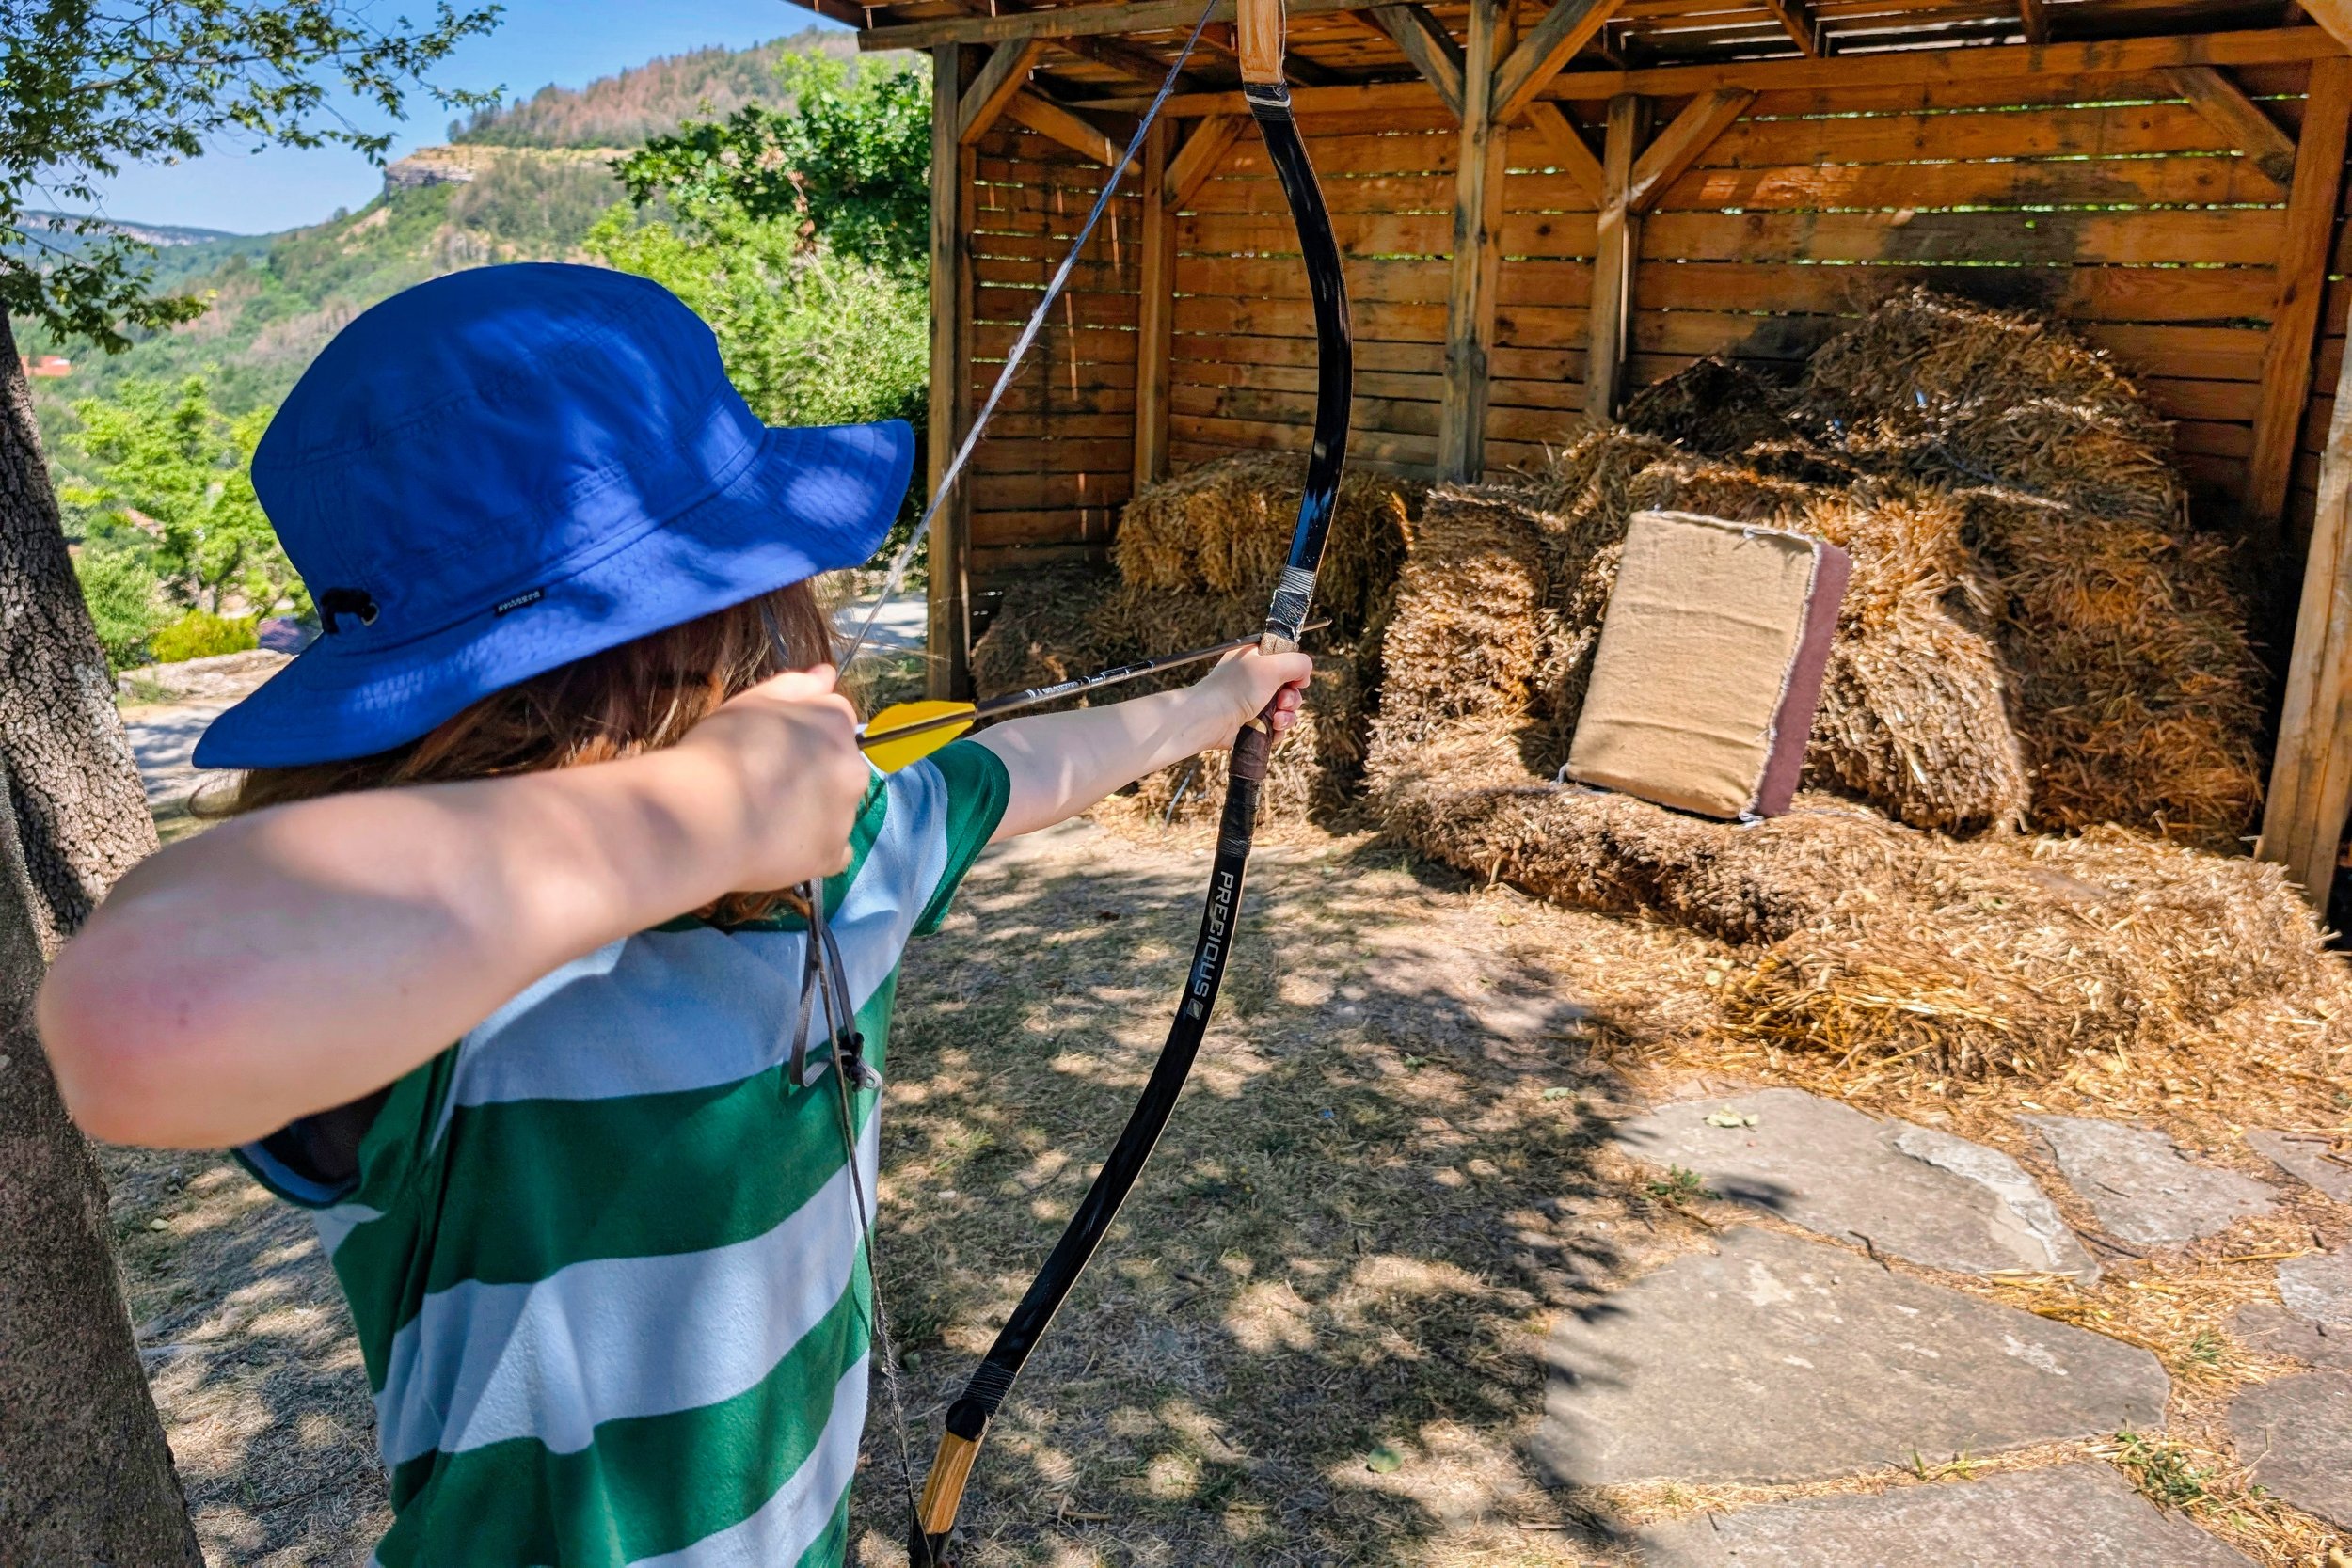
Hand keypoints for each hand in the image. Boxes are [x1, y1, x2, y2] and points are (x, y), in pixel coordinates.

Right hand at [678, 665, 868, 885]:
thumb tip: (827, 674)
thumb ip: (794, 686)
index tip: (771, 744)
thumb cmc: (721, 750)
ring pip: (836, 807)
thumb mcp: (750, 702)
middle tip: (764, 781)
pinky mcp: (830, 856)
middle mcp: (851, 768)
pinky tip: (781, 845)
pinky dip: (813, 848)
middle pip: (839, 764)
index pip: (834, 716)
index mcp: (834, 723)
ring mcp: (844, 816)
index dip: (802, 730)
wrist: (703, 816)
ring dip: (813, 810)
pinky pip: (834, 852)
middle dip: (813, 770)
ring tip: (763, 816)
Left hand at [1191, 646, 1313, 747]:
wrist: (1210, 719)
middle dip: (1292, 697)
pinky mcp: (1251, 722)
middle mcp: (1253, 678)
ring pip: (1285, 708)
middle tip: (1282, 701)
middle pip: (1289, 686)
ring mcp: (1252, 701)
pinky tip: (1272, 729)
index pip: (1285, 658)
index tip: (1296, 680)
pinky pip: (1276, 725)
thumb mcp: (1272, 665)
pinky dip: (1278, 729)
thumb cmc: (1237, 688)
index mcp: (1255, 657)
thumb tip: (1305, 673)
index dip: (1295, 670)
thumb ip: (1298, 663)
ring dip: (1287, 715)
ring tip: (1276, 719)